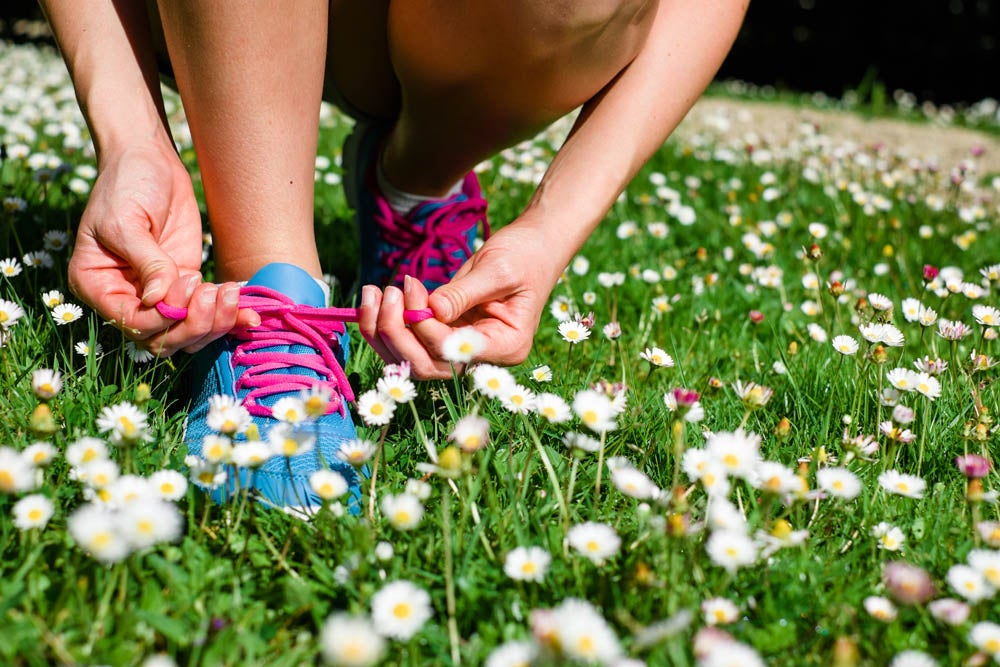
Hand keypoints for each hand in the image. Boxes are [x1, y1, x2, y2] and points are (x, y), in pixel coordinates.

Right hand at [68, 140, 256, 354]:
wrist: (148, 160)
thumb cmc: (126, 184)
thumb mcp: (127, 222)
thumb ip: (146, 262)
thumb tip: (160, 301)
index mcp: (97, 287)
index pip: (133, 324)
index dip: (164, 317)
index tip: (186, 285)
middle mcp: (127, 299)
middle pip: (163, 339)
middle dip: (194, 323)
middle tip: (212, 290)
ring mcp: (160, 295)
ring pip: (188, 335)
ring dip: (215, 322)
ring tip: (230, 292)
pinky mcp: (187, 286)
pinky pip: (208, 315)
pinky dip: (230, 319)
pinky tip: (251, 315)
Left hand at [358, 222, 562, 378]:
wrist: (535, 246)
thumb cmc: (524, 255)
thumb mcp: (496, 270)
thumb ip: (463, 293)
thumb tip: (429, 310)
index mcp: (506, 346)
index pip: (453, 353)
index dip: (424, 328)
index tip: (413, 287)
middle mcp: (483, 357)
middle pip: (427, 366)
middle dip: (397, 334)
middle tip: (388, 292)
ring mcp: (463, 349)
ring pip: (412, 360)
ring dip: (384, 331)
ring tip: (375, 293)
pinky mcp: (447, 335)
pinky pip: (411, 343)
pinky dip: (387, 325)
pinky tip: (376, 298)